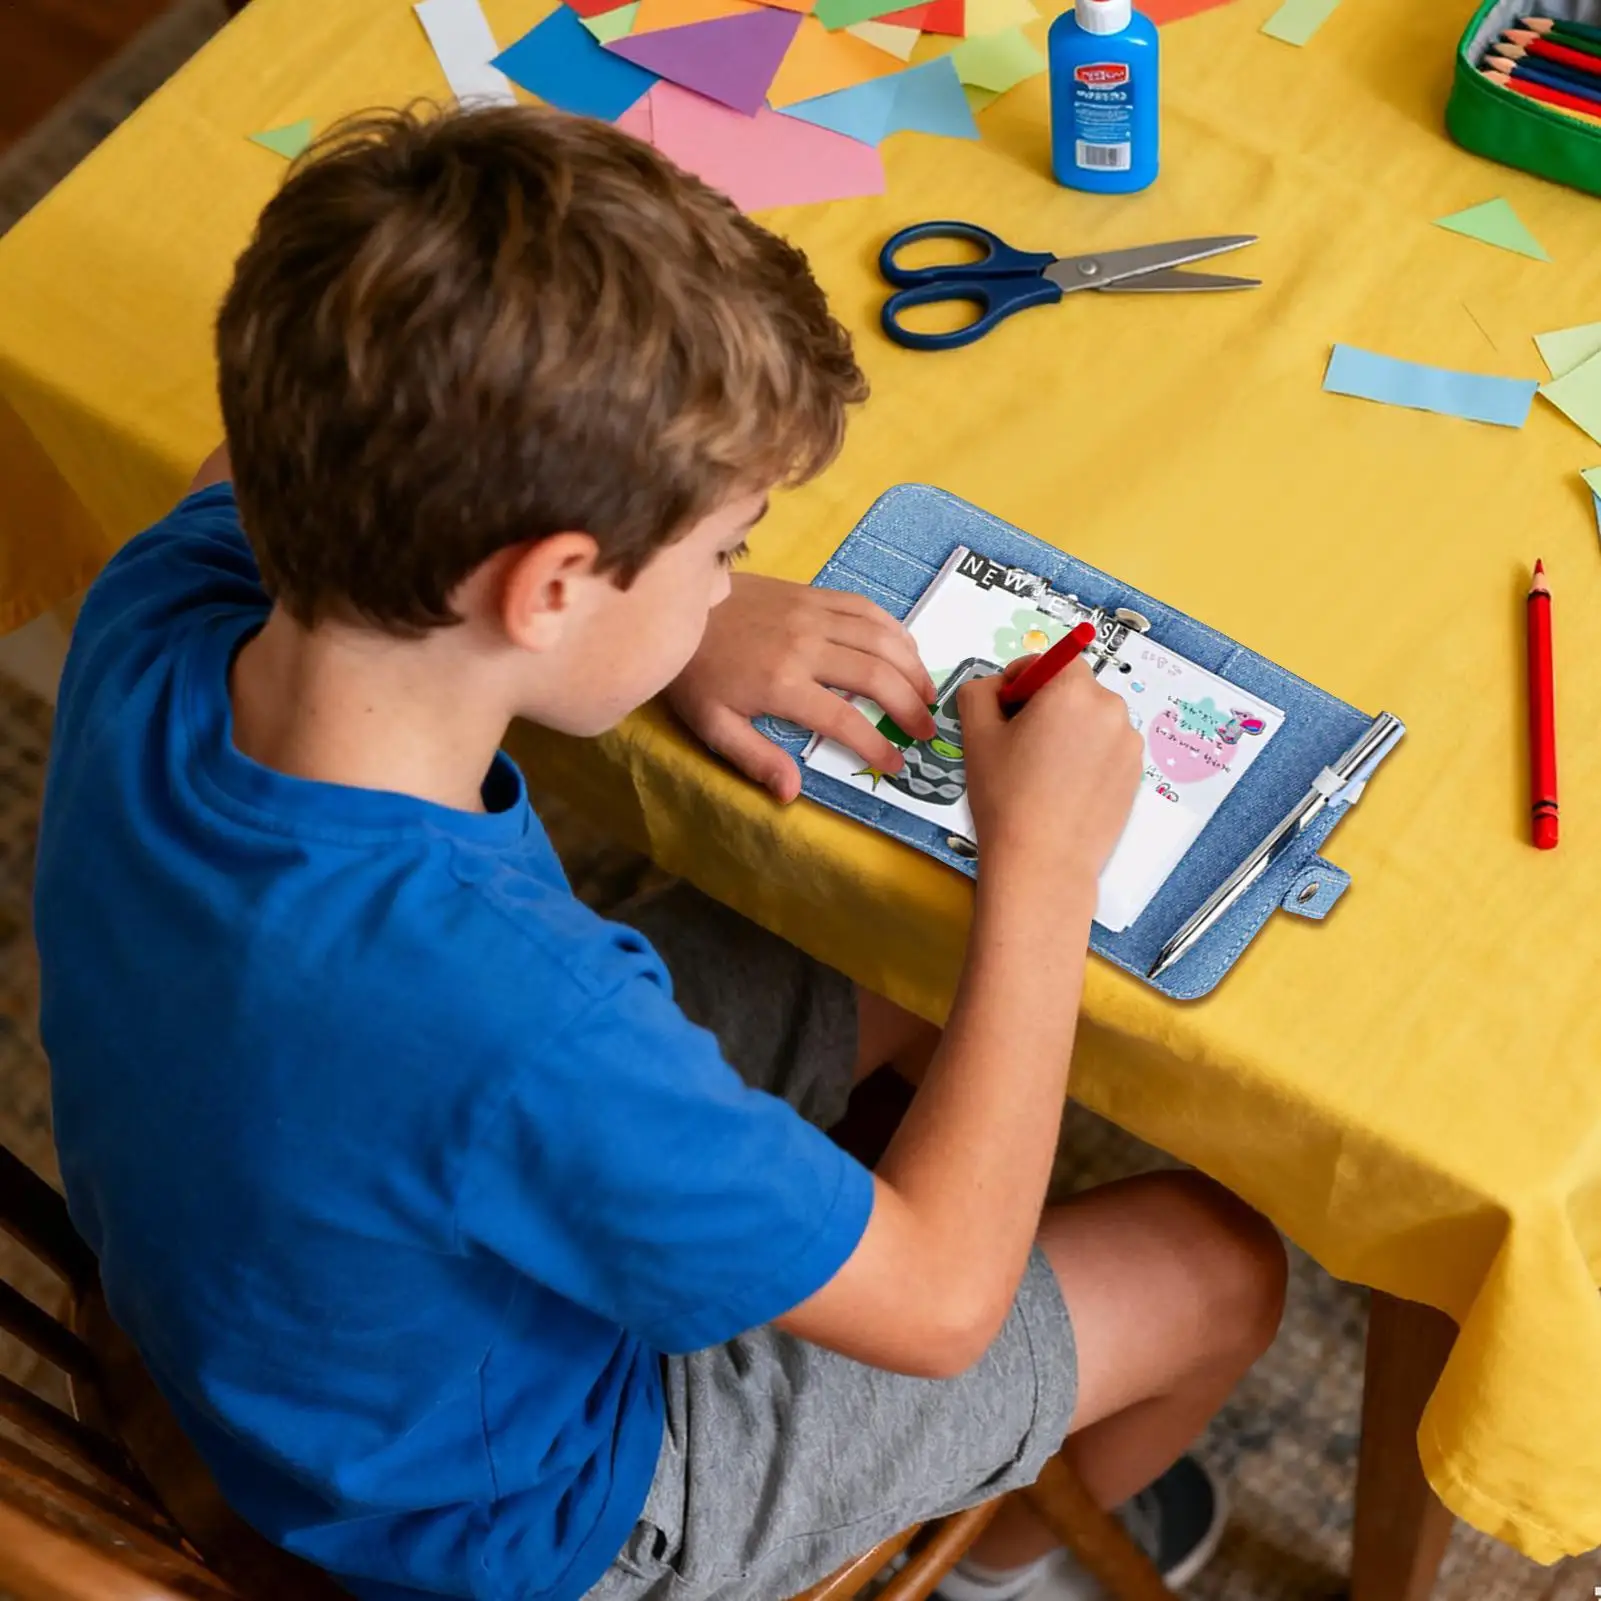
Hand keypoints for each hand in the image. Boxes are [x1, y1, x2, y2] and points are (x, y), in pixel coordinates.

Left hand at [667, 574, 937, 802]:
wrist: (677, 605)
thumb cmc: (695, 673)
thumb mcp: (713, 725)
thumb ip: (755, 758)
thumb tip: (792, 792)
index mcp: (781, 685)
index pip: (844, 720)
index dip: (877, 745)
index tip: (896, 764)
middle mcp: (805, 646)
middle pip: (876, 675)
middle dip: (910, 706)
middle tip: (926, 731)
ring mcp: (812, 614)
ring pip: (881, 637)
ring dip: (912, 667)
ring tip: (928, 694)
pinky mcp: (812, 593)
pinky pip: (865, 608)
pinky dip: (894, 629)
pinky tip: (905, 650)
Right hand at [958, 657, 1142, 887]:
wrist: (1042, 863)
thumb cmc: (1007, 798)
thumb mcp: (977, 734)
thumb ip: (979, 691)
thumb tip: (993, 686)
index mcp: (1073, 690)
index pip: (1049, 661)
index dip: (1021, 680)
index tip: (1005, 710)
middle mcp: (1110, 709)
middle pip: (1073, 689)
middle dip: (1046, 706)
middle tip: (1019, 745)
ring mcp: (1129, 743)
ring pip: (1091, 720)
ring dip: (1068, 731)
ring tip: (1041, 772)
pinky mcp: (1136, 773)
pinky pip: (1106, 748)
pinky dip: (1086, 757)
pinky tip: (1063, 789)